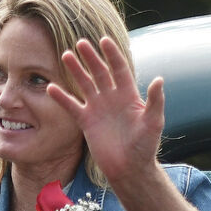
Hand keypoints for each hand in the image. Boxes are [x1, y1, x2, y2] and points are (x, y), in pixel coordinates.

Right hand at [45, 36, 165, 189]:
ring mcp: (98, 108)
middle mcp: (112, 98)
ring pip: (85, 84)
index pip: (119, 69)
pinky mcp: (86, 121)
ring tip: (66, 55)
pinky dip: (62, 98)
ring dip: (75, 71)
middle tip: (80, 43)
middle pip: (99, 72)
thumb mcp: (153, 123)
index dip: (112, 54)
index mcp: (129, 95)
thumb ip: (155, 101)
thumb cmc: (145, 147)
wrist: (130, 169)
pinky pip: (72, 106)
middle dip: (91, 57)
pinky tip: (51, 88)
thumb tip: (159, 79)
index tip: (104, 40)